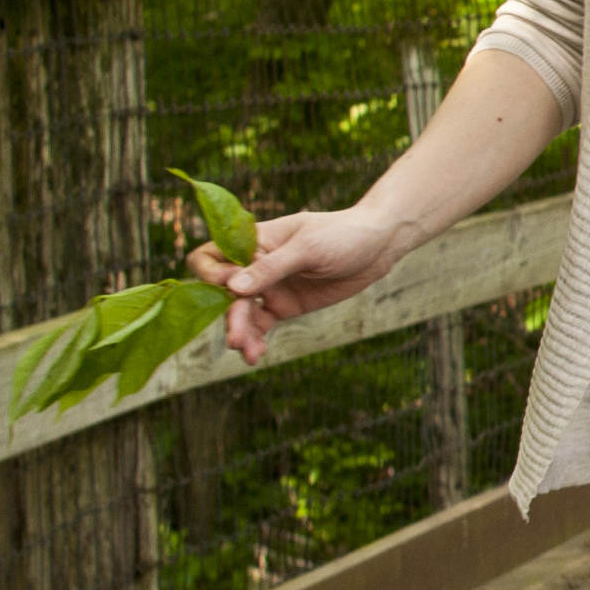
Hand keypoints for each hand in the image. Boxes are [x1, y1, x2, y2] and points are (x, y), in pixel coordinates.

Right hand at [221, 200, 408, 364]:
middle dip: (228, 315)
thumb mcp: (308, 248)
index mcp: (255, 241)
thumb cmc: (342, 234)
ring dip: (240, 332)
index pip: (211, 257)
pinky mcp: (284, 306)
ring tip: (246, 353)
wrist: (378, 245)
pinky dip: (256, 339)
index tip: (230, 287)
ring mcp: (270, 287)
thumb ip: (271, 268)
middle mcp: (256, 265)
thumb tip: (233, 288)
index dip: (212, 274)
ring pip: (241, 313)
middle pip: (224, 293)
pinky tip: (256, 355)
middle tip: (236, 338)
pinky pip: (261, 325)